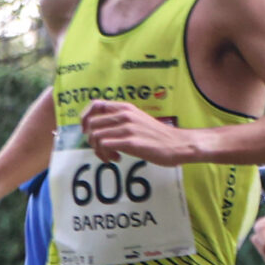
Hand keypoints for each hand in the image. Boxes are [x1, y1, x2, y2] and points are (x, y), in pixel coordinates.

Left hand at [79, 100, 193, 165]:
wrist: (179, 144)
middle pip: (91, 124)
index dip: (85, 117)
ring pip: (95, 136)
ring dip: (98, 150)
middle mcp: (125, 115)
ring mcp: (128, 128)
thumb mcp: (138, 120)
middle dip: (91, 140)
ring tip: (111, 156)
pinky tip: (116, 159)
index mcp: (126, 108)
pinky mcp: (131, 142)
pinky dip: (105, 155)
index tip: (87, 130)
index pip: (95, 105)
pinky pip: (105, 146)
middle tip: (102, 150)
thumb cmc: (159, 136)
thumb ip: (121, 120)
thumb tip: (101, 129)